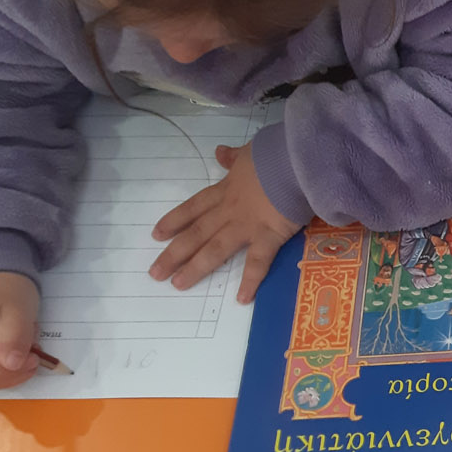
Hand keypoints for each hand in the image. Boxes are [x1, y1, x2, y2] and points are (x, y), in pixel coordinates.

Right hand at [0, 272, 42, 390]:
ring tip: (20, 336)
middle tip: (30, 342)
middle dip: (14, 367)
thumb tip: (13, 365)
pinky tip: (10, 340)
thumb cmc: (0, 282)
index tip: (36, 354)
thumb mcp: (17, 303)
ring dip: (11, 364)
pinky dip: (3, 361)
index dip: (14, 371)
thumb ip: (15, 333)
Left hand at [151, 143, 299, 303]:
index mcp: (226, 190)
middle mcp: (230, 211)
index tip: (156, 235)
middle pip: (197, 233)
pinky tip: (242, 299)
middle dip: (174, 253)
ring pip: (215, 249)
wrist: (296, 160)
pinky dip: (251, 280)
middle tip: (155, 273)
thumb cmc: (275, 154)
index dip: (175, 221)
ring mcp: (247, 225)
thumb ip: (234, 158)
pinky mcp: (269, 235)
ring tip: (178, 285)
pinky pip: (258, 261)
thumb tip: (220, 152)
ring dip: (196, 267)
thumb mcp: (249, 152)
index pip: (194, 207)